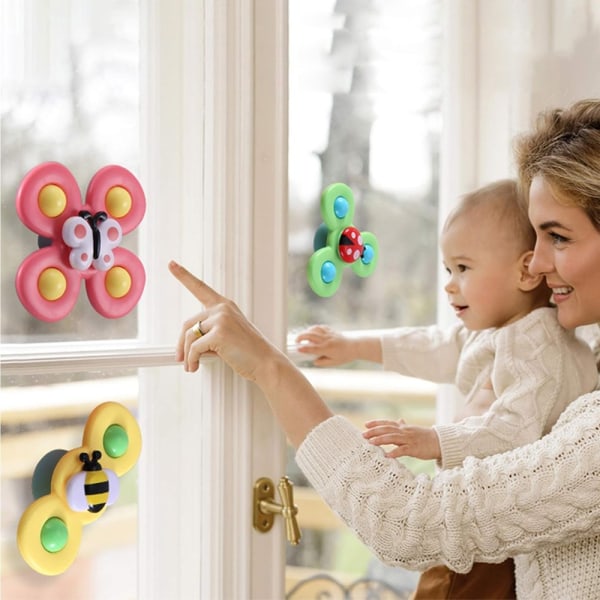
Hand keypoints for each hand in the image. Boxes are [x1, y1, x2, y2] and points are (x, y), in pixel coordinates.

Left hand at [169, 260, 333, 447]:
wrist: (266, 363)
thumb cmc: (249, 352)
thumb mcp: (229, 335)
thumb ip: (210, 331)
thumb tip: (187, 343)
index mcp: (225, 306)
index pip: (200, 287)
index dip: (183, 275)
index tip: (171, 264)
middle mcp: (222, 308)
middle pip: (188, 323)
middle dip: (181, 343)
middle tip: (180, 358)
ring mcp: (221, 319)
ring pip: (189, 336)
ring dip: (186, 355)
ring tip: (190, 366)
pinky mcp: (218, 334)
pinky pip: (194, 348)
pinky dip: (191, 360)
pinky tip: (195, 367)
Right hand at [295, 325, 354, 366]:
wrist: (355, 347)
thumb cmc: (345, 356)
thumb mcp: (334, 363)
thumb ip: (322, 363)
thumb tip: (314, 362)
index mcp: (327, 349)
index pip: (313, 348)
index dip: (304, 348)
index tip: (297, 349)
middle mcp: (327, 340)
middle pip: (311, 336)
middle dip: (301, 337)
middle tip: (296, 341)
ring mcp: (329, 334)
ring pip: (314, 329)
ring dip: (306, 332)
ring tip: (303, 336)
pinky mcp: (331, 330)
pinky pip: (320, 327)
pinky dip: (313, 328)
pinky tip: (311, 332)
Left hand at [363, 419, 440, 459]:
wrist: (440, 442)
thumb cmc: (425, 437)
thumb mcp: (413, 429)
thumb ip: (404, 426)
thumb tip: (399, 420)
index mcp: (403, 427)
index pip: (387, 423)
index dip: (376, 423)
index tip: (366, 424)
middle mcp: (404, 431)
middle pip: (387, 429)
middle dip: (374, 431)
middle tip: (363, 434)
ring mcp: (409, 439)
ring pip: (393, 438)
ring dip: (381, 440)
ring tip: (371, 443)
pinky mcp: (415, 448)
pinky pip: (403, 450)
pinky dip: (395, 452)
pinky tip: (387, 455)